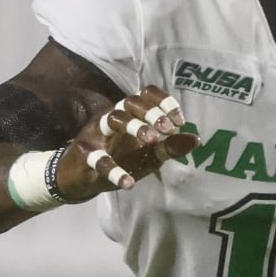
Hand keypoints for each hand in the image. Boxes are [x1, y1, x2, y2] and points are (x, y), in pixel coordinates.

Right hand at [55, 85, 197, 200]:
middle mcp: (112, 116)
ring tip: (152, 140)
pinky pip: (97, 158)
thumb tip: (196, 139)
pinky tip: (128, 183)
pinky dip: (114, 170)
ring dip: (134, 126)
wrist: (79, 178)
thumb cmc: (118, 159)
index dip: (164, 102)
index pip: (146, 94)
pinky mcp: (85, 153)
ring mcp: (96, 132)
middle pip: (130, 101)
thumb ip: (170, 147)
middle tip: (168, 129)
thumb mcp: (148, 154)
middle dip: (152, 112)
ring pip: (112, 118)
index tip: (179, 121)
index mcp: (129, 113)